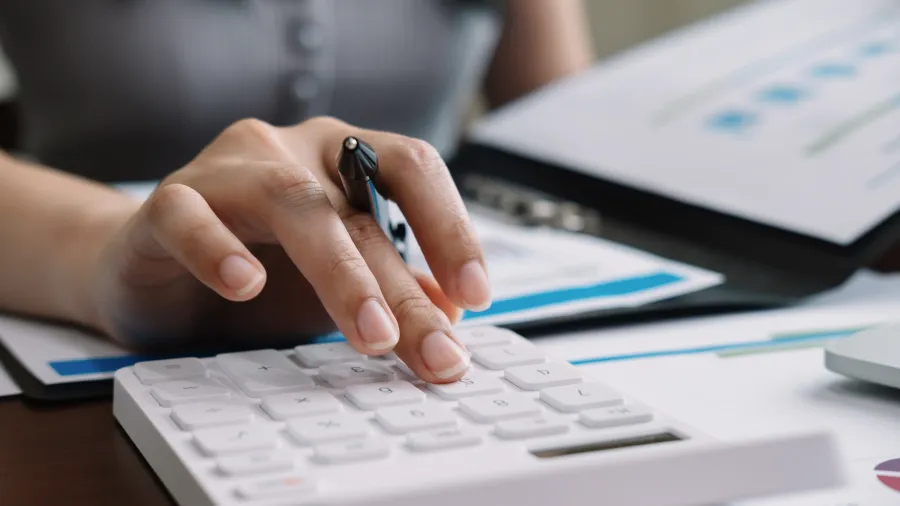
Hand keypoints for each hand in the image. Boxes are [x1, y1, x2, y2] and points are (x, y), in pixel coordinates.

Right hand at [88, 117, 490, 382]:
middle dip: (404, 289)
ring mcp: (229, 170)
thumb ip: (393, 288)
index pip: (413, 168)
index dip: (450, 226)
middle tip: (436, 351)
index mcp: (342, 158)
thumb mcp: (335, 285)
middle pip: (359, 211)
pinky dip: (218, 248)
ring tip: (372, 333)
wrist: (151, 264)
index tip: (476, 294)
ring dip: (340, 273)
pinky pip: (191, 216)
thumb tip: (451, 313)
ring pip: (293, 203)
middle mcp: (292, 150)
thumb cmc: (254, 269)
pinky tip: (244, 285)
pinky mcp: (168, 201)